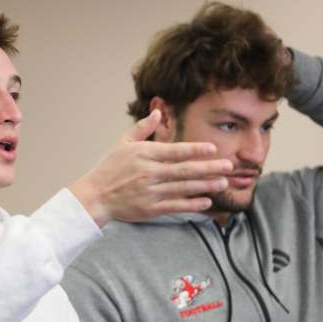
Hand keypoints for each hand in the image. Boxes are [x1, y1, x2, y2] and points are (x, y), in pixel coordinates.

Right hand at [69, 110, 232, 226]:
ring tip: (223, 182)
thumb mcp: (121, 144)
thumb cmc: (108, 169)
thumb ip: (142, 128)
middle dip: (209, 167)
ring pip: (183, 188)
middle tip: (229, 165)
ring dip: (205, 185)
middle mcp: (148, 173)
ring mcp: (149, 192)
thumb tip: (158, 112)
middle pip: (184, 170)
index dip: (195, 149)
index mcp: (143, 154)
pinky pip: (175, 206)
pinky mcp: (149, 209)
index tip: (213, 148)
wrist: (93, 197)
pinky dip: (191, 204)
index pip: (175, 151)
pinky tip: (206, 201)